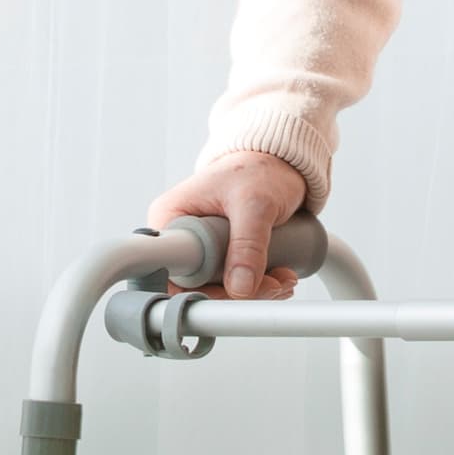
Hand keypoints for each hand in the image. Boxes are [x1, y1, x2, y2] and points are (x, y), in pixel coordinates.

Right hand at [144, 151, 309, 298]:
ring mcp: (201, 246)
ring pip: (220, 287)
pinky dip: (260, 285)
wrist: (281, 160)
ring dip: (256, 291)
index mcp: (172, 217)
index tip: (232, 294)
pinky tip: (280, 276)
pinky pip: (234, 281)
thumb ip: (248, 244)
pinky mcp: (221, 253)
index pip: (169, 271)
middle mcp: (181, 235)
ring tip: (283, 277)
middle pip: (198, 285)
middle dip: (239, 292)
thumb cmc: (259, 167)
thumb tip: (240, 286)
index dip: (198, 291)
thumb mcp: (255, 203)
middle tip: (272, 284)